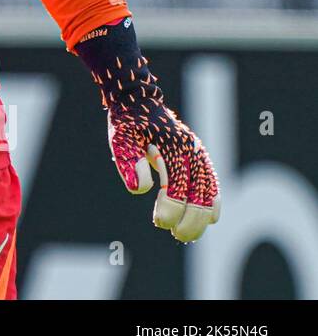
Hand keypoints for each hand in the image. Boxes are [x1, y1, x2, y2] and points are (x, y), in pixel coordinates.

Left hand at [95, 53, 221, 242]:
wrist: (138, 101)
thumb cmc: (128, 123)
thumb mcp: (121, 139)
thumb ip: (130, 163)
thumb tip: (140, 189)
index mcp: (172, 147)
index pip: (177, 186)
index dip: (171, 208)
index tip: (160, 222)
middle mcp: (190, 151)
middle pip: (199, 193)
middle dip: (190, 219)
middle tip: (176, 235)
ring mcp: (198, 153)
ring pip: (209, 191)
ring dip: (202, 216)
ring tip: (189, 234)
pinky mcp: (199, 157)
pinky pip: (212, 183)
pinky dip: (213, 202)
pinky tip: (210, 220)